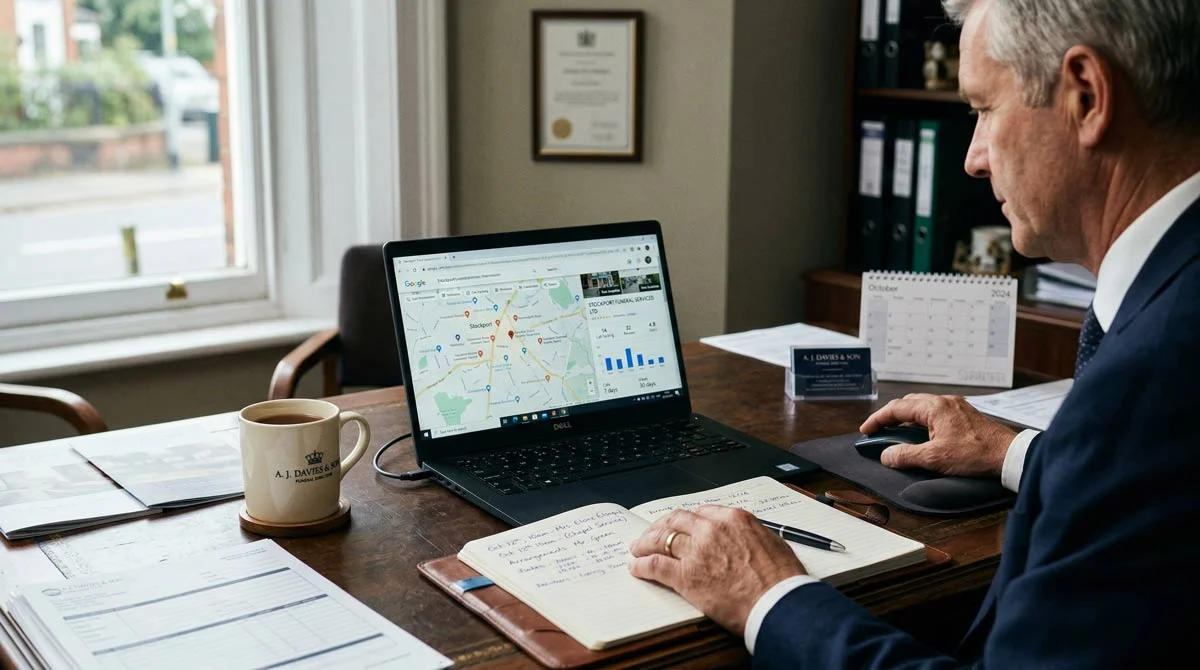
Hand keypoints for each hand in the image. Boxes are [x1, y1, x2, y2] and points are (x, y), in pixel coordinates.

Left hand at [628, 505, 804, 635]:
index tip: (680, 525)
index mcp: (733, 519)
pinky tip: (636, 567)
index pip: (700, 512)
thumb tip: (744, 539)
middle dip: (662, 526)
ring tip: (638, 548)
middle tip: (653, 533)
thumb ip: (751, 536)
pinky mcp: (686, 576)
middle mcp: (711, 529)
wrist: (778, 603)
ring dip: (646, 544)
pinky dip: (642, 565)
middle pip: (676, 521)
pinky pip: (656, 565)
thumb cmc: (782, 579)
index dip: (686, 520)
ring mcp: (696, 551)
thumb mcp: (771, 543)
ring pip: (661, 540)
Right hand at [859, 393, 1014, 476]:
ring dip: (907, 420)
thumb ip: (906, 455)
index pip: (896, 408)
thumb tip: (887, 455)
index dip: (877, 419)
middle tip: (879, 431)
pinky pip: (936, 414)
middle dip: (890, 416)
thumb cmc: (976, 454)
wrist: (1009, 456)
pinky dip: (922, 423)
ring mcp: (956, 407)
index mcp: (935, 407)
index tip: (866, 430)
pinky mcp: (965, 416)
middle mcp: (945, 402)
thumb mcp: (935, 458)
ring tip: (897, 435)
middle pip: (908, 404)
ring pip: (922, 408)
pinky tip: (921, 436)